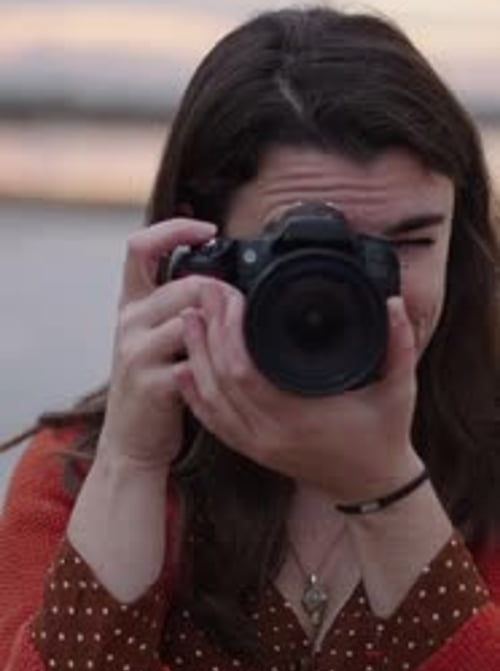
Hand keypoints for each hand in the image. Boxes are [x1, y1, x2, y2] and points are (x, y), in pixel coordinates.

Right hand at [97, 218, 217, 470]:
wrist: (131, 441)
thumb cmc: (154, 384)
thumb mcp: (156, 337)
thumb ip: (178, 307)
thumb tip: (223, 281)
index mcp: (131, 304)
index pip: (140, 246)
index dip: (174, 229)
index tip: (207, 229)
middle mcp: (129, 321)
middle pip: (187, 284)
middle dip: (226, 293)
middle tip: (246, 309)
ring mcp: (136, 351)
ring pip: (194, 318)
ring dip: (226, 329)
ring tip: (240, 342)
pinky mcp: (151, 383)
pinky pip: (195, 361)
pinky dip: (217, 365)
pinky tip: (226, 374)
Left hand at [175, 282, 421, 500]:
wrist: (373, 486)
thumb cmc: (384, 437)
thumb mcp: (400, 390)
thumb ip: (399, 344)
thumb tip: (396, 302)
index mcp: (299, 418)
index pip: (244, 371)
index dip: (229, 331)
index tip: (231, 296)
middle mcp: (270, 434)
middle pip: (219, 379)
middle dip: (208, 332)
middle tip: (206, 295)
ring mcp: (256, 445)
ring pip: (209, 399)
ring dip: (195, 356)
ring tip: (190, 318)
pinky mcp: (251, 449)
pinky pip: (212, 421)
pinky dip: (194, 394)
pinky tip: (183, 370)